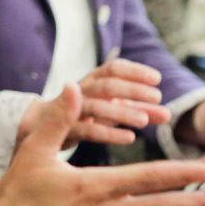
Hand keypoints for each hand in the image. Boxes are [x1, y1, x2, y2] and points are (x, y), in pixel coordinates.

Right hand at [15, 61, 170, 149]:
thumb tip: (168, 115)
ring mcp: (70, 110)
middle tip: (157, 98)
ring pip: (97, 106)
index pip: (112, 68)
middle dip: (132, 89)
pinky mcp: (63, 130)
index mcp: (91, 81)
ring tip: (145, 120)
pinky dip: (108, 132)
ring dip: (122, 111)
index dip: (135, 70)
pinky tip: (129, 137)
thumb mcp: (108, 111)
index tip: (157, 79)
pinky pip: (87, 129)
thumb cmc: (80, 118)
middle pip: (106, 84)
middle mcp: (80, 92)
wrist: (35, 131)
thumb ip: (134, 111)